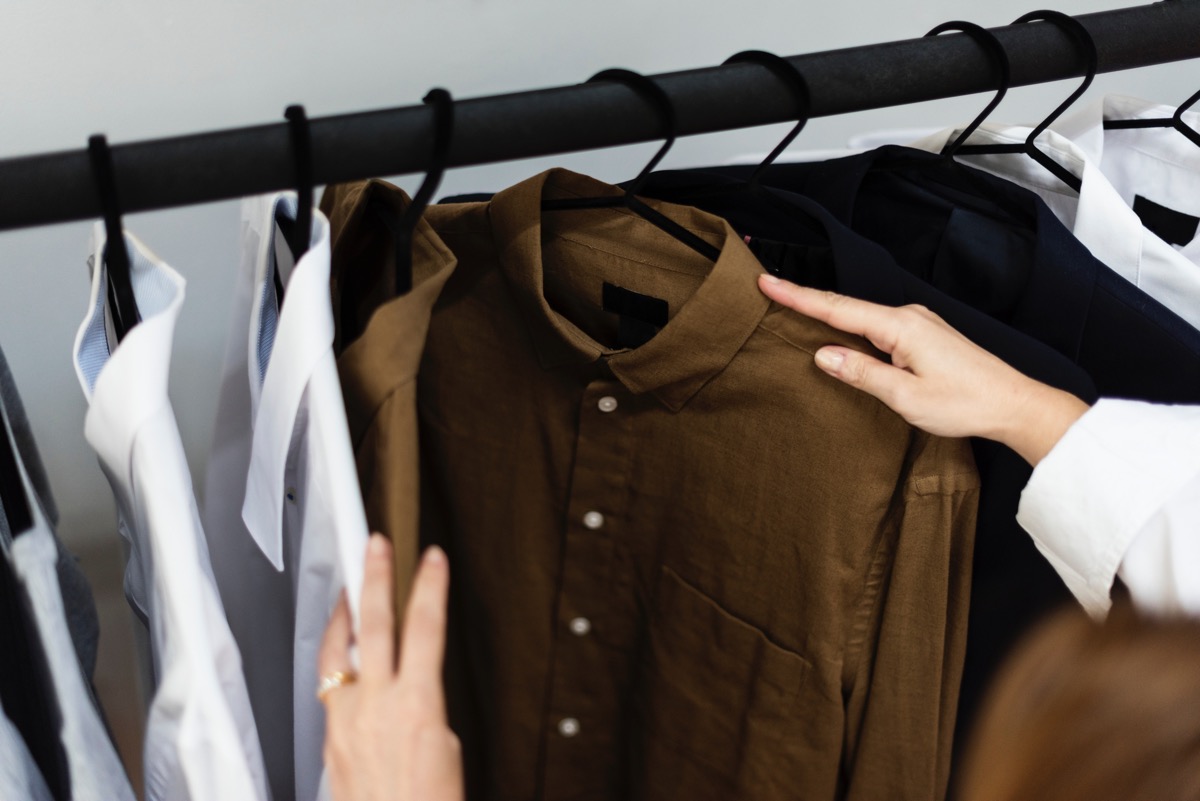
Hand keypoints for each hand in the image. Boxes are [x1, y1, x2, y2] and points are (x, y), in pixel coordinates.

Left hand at [320, 536, 463, 800]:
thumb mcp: (447, 745)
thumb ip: (427, 704)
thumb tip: (415, 682)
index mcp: (418, 706)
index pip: (426, 628)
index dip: (430, 587)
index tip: (433, 559)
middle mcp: (376, 707)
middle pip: (375, 624)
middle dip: (376, 577)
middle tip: (376, 545)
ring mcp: (347, 722)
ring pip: (338, 651)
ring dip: (344, 613)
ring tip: (348, 588)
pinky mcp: (329, 740)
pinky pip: (328, 686)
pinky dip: (335, 661)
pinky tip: (340, 654)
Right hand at [758, 275, 1088, 465]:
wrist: (1014, 404)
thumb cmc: (965, 403)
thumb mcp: (904, 396)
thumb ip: (860, 372)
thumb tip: (822, 354)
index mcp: (899, 326)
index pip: (835, 308)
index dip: (797, 296)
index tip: (767, 283)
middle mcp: (908, 317)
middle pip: (845, 306)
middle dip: (805, 299)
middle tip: (769, 291)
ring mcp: (918, 324)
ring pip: (861, 317)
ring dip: (828, 314)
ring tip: (794, 310)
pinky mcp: (925, 336)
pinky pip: (877, 326)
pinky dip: (852, 326)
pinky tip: (840, 333)